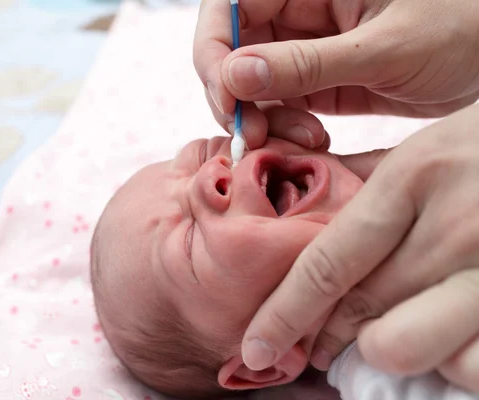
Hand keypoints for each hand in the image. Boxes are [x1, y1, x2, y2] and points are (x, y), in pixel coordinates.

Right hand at [194, 0, 478, 143]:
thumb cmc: (466, 30)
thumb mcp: (385, 48)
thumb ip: (306, 63)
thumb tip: (233, 76)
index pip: (231, 6)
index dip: (215, 52)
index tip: (227, 100)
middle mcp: (303, 7)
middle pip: (234, 48)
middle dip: (235, 95)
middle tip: (251, 135)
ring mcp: (309, 45)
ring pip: (253, 82)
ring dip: (263, 117)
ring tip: (304, 140)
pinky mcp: (321, 79)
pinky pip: (282, 103)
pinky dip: (286, 127)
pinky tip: (314, 140)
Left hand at [240, 103, 478, 392]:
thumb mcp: (430, 146)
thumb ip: (370, 180)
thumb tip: (305, 212)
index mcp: (415, 176)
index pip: (326, 263)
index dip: (283, 314)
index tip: (255, 346)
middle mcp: (457, 223)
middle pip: (359, 311)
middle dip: (329, 336)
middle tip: (326, 337)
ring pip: (406, 347)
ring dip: (390, 347)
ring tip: (397, 328)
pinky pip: (470, 364)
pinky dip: (451, 361)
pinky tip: (452, 334)